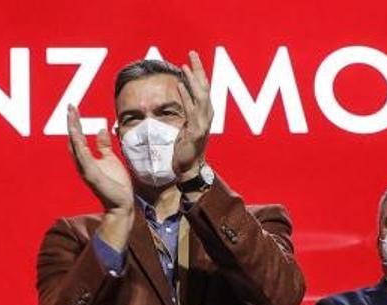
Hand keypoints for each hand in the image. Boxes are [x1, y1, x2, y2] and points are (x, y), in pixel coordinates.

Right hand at [66, 104, 133, 212]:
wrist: (122, 203)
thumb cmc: (116, 184)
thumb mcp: (111, 159)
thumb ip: (104, 145)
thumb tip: (100, 129)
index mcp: (87, 159)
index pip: (77, 138)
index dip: (75, 123)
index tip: (74, 109)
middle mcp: (82, 163)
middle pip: (73, 139)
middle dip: (72, 123)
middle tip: (70, 107)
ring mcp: (85, 169)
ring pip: (75, 145)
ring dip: (73, 130)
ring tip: (72, 115)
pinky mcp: (91, 174)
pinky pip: (83, 157)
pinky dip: (79, 145)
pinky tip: (76, 134)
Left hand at [172, 51, 212, 178]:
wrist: (189, 169)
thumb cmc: (186, 148)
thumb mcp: (185, 124)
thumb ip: (185, 108)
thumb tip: (179, 88)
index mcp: (205, 113)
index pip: (203, 88)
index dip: (198, 72)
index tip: (192, 58)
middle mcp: (207, 116)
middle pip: (205, 87)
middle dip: (199, 69)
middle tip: (192, 53)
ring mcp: (203, 124)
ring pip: (201, 96)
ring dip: (192, 80)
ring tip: (184, 67)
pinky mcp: (197, 132)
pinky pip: (192, 111)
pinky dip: (186, 97)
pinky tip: (180, 86)